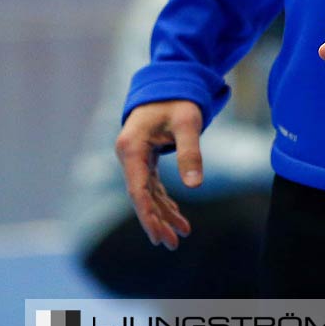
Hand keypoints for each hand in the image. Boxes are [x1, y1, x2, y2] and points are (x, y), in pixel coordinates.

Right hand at [115, 99, 202, 249]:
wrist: (169, 81)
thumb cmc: (178, 99)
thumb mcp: (188, 123)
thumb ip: (190, 152)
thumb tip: (195, 185)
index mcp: (132, 148)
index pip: (137, 189)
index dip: (147, 215)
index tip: (157, 235)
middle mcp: (128, 155)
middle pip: (140, 197)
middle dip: (156, 221)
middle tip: (171, 244)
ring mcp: (135, 158)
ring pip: (147, 194)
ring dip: (162, 214)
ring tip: (180, 235)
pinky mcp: (144, 158)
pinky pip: (152, 186)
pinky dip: (165, 201)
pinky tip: (177, 216)